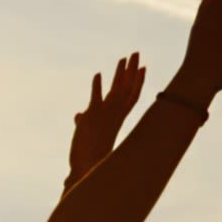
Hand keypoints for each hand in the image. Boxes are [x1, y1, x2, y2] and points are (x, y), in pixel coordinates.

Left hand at [67, 52, 145, 183]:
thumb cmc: (88, 154)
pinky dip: (96, 87)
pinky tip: (97, 75)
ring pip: (118, 91)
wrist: (86, 168)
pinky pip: (96, 98)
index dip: (138, 81)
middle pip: (128, 88)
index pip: (131, 96)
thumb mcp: (85, 131)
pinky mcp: (92, 117)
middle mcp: (114, 115)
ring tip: (124, 58)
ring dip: (120, 74)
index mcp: (116, 118)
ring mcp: (105, 115)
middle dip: (133, 70)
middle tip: (136, 53)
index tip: (143, 68)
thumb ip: (83, 120)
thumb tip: (78, 115)